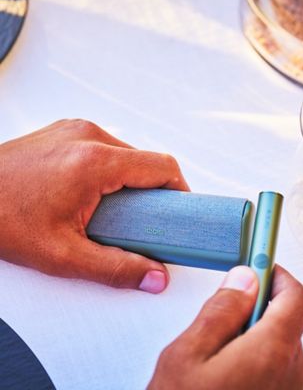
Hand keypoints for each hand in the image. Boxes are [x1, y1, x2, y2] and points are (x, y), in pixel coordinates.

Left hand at [0, 119, 188, 291]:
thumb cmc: (2, 219)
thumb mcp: (62, 255)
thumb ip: (116, 268)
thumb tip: (155, 277)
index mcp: (95, 161)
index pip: (161, 166)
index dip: (179, 189)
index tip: (179, 210)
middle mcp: (88, 136)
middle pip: (145, 160)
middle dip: (153, 189)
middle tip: (142, 220)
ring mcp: (76, 129)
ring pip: (126, 153)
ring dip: (131, 179)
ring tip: (116, 209)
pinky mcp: (66, 131)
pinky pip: (105, 147)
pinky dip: (112, 169)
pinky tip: (96, 192)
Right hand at [149, 265, 302, 389]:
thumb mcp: (189, 352)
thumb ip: (221, 310)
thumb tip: (244, 278)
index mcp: (270, 353)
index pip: (298, 297)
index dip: (279, 275)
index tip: (260, 264)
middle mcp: (290, 373)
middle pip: (290, 316)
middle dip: (261, 301)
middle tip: (229, 303)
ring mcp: (288, 389)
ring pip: (282, 338)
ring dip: (256, 326)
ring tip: (220, 341)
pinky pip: (277, 360)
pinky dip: (257, 348)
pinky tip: (227, 363)